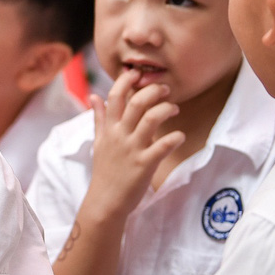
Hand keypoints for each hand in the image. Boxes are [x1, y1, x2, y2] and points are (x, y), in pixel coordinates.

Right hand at [86, 69, 184, 218]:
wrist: (105, 201)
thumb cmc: (105, 170)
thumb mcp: (99, 141)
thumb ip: (99, 117)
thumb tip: (93, 96)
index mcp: (109, 129)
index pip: (115, 96)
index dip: (126, 81)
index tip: (137, 74)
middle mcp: (119, 135)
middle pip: (135, 103)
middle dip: (152, 91)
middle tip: (165, 89)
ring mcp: (132, 149)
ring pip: (150, 120)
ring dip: (166, 109)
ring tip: (175, 108)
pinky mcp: (144, 164)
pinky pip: (163, 146)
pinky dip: (175, 138)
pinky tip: (180, 136)